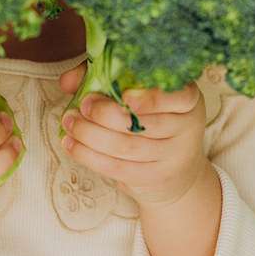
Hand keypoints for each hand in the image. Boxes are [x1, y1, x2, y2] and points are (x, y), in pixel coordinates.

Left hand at [57, 62, 207, 208]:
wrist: (176, 169)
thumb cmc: (149, 117)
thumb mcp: (137, 91)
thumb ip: (104, 78)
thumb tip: (67, 81)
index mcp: (188, 99)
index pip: (178, 97)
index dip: (152, 98)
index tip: (124, 96)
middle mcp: (187, 127)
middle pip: (143, 124)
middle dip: (105, 115)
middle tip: (82, 105)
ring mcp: (174, 156)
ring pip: (126, 147)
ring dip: (90, 135)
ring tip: (69, 123)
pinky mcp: (155, 177)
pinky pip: (118, 168)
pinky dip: (90, 156)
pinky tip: (71, 145)